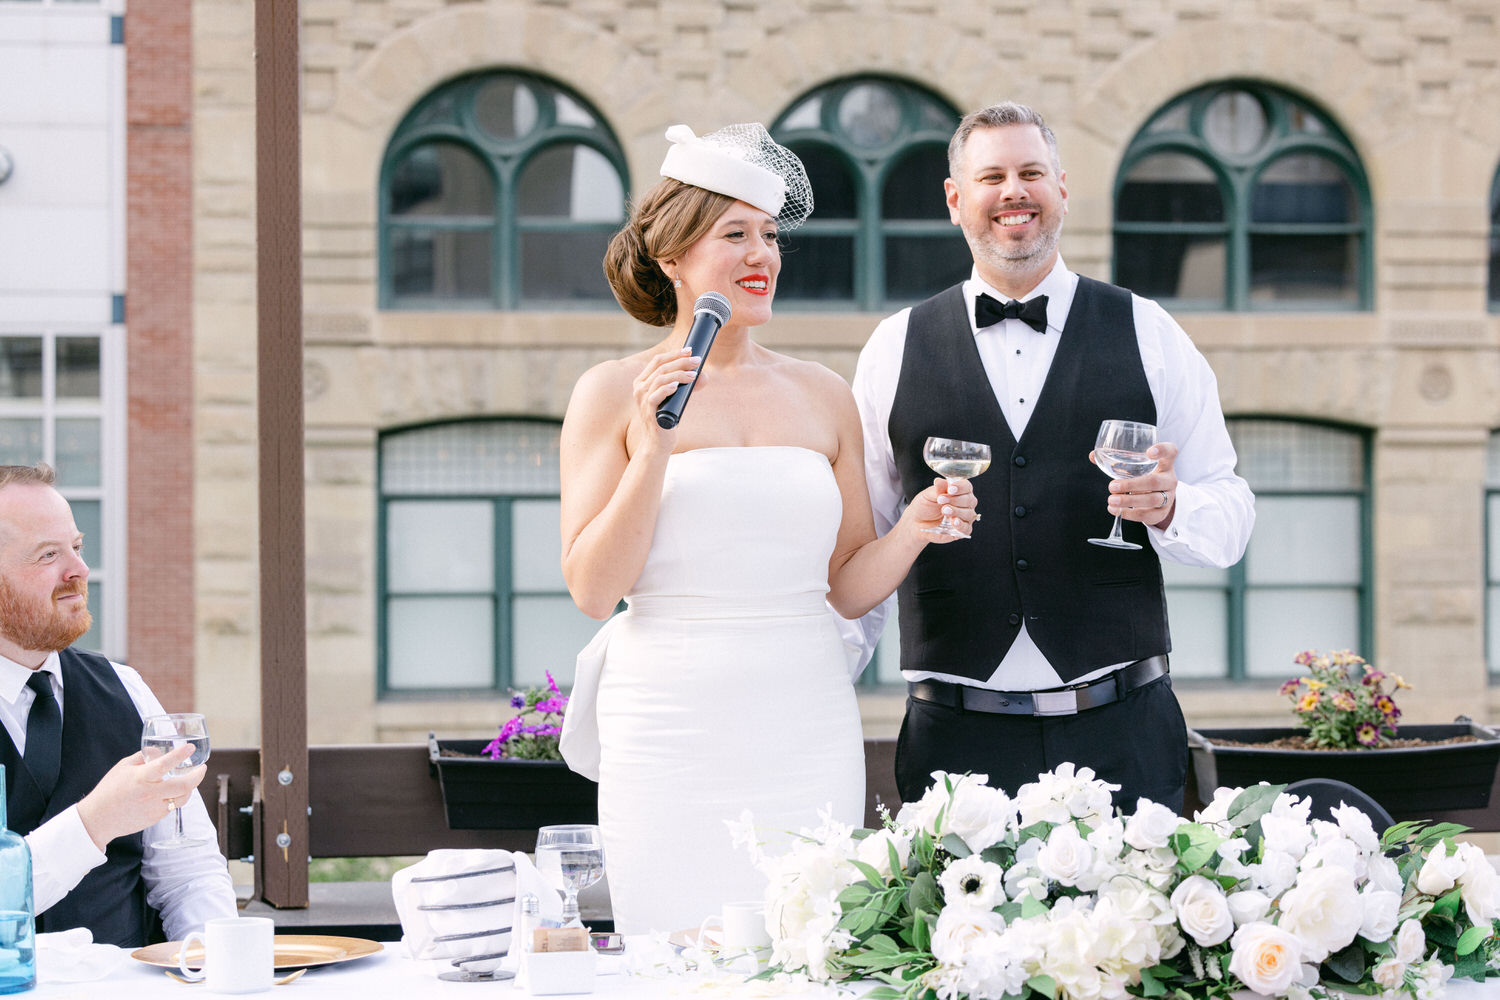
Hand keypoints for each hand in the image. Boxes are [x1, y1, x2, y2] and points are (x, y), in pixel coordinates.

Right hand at [75, 744, 205, 850]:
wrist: (97, 820)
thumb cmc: (109, 790)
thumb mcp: (122, 767)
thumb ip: (143, 757)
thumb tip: (159, 751)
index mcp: (140, 778)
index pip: (164, 764)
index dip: (179, 754)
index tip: (190, 748)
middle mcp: (150, 793)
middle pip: (183, 785)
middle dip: (198, 776)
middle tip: (202, 768)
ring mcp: (154, 808)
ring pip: (182, 798)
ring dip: (190, 788)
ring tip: (191, 779)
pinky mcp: (155, 818)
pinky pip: (172, 806)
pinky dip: (176, 798)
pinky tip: (174, 792)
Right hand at [632, 346, 699, 443]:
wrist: (658, 443)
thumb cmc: (667, 419)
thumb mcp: (677, 398)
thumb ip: (687, 386)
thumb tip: (704, 375)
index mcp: (643, 381)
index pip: (657, 361)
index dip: (674, 354)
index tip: (690, 350)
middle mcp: (639, 388)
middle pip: (660, 367)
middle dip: (681, 361)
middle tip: (697, 361)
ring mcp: (642, 400)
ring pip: (660, 379)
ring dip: (679, 374)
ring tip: (694, 375)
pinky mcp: (648, 412)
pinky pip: (655, 396)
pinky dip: (667, 388)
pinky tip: (677, 386)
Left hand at [904, 476, 978, 543]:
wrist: (916, 522)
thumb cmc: (925, 506)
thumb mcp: (928, 495)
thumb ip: (937, 490)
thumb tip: (939, 481)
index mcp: (959, 491)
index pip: (967, 487)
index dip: (960, 487)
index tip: (950, 489)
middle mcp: (965, 504)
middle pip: (969, 500)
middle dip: (955, 500)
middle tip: (941, 500)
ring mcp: (964, 518)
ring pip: (969, 514)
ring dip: (956, 511)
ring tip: (944, 510)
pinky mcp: (961, 530)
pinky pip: (967, 528)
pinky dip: (961, 525)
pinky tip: (954, 522)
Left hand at [1099, 441, 1178, 528]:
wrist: (1160, 498)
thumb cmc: (1145, 477)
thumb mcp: (1137, 467)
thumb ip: (1116, 459)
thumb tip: (1092, 456)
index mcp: (1165, 463)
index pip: (1171, 452)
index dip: (1162, 450)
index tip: (1149, 452)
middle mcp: (1169, 479)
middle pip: (1155, 481)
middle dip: (1131, 485)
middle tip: (1111, 486)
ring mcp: (1168, 497)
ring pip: (1151, 500)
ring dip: (1129, 501)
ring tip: (1111, 500)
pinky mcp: (1162, 512)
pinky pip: (1147, 515)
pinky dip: (1129, 514)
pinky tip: (1116, 511)